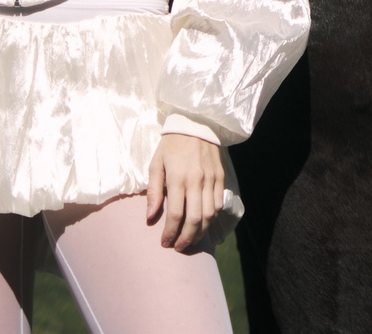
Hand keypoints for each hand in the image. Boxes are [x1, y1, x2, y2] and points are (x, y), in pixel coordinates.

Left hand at [143, 132, 224, 251]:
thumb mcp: (156, 164)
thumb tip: (150, 217)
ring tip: (190, 240)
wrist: (196, 124)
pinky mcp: (220, 178)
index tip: (164, 243)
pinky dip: (211, 220)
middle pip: (195, 219)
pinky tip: (202, 225)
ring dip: (200, 233)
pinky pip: (218, 205)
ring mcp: (211, 180)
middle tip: (178, 247)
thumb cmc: (171, 146)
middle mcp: (197, 180)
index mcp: (178, 177)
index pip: (176, 214)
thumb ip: (154, 191)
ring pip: (210, 215)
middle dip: (186, 238)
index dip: (170, 233)